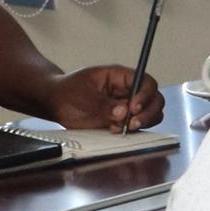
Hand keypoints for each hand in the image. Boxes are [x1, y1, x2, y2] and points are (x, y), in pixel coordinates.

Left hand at [42, 65, 162, 131]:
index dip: (145, 94)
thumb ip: (102, 104)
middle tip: (132, 123)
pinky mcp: (122, 122)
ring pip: (151, 114)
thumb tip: (122, 112)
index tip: (134, 107)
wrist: (55, 103)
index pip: (145, 82)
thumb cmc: (66, 92)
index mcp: (120, 77)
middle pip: (155, 99)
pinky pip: (137, 127)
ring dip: (143, 123)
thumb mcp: (81, 95)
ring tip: (123, 128)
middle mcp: (128, 92)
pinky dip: (132, 132)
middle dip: (148, 113)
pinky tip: (115, 131)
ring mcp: (127, 107)